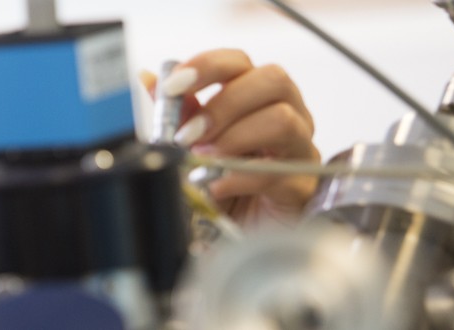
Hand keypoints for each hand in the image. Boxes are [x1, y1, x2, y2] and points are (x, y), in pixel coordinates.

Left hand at [140, 49, 321, 224]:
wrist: (238, 236)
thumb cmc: (218, 185)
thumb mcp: (190, 146)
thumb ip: (178, 114)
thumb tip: (150, 79)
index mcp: (255, 97)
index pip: (239, 62)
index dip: (206, 67)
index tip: (173, 87)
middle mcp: (286, 114)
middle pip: (272, 80)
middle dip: (223, 103)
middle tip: (189, 134)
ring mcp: (299, 148)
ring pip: (283, 120)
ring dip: (234, 137)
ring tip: (204, 160)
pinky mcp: (303, 185)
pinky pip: (279, 171)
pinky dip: (240, 178)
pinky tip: (216, 187)